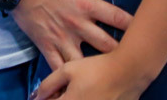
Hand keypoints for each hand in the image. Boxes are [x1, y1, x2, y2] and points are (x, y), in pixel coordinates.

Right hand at [12, 0, 133, 69]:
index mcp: (86, 3)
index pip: (118, 18)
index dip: (134, 26)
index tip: (145, 31)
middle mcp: (77, 24)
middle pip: (107, 46)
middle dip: (121, 51)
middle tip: (132, 56)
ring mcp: (61, 38)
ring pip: (85, 61)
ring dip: (96, 66)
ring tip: (108, 72)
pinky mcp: (46, 45)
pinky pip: (58, 67)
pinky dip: (68, 74)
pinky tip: (77, 80)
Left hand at [32, 52, 149, 99]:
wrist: (129, 71)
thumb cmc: (97, 68)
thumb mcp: (68, 69)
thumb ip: (48, 84)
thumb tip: (37, 96)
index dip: (48, 97)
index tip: (52, 92)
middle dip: (60, 98)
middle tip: (64, 91)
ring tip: (80, 91)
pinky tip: (92, 94)